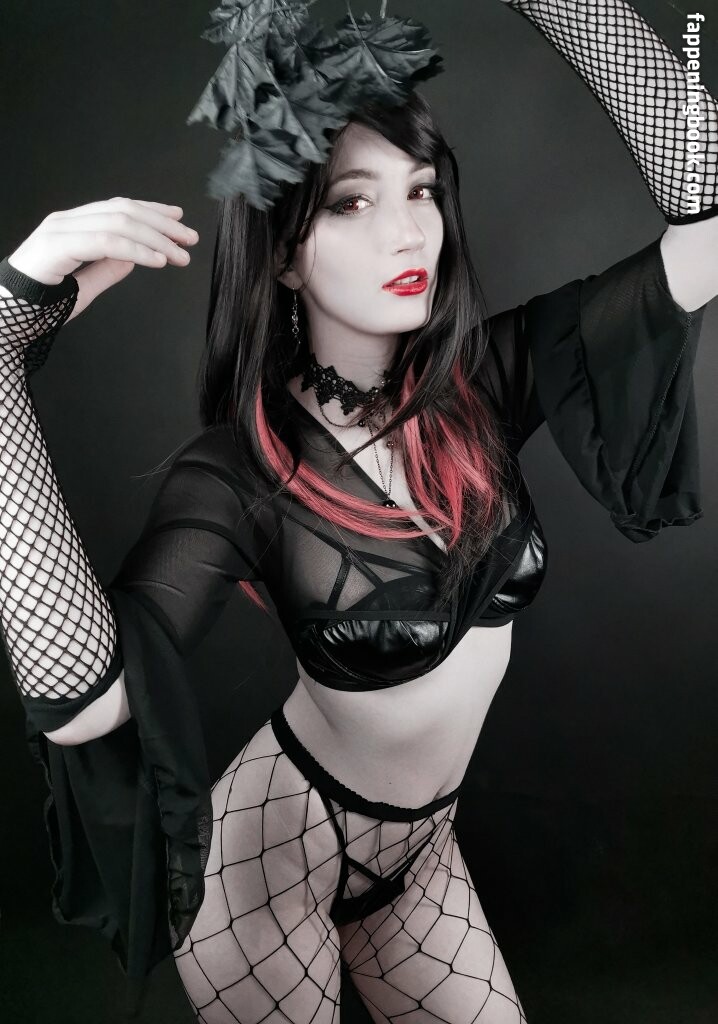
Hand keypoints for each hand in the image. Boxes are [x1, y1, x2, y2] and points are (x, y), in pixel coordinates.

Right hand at [6, 197, 199, 322]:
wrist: (6, 318)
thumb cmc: (39, 306)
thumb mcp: (84, 286)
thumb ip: (107, 268)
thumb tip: (135, 257)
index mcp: (73, 226)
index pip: (119, 208)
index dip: (152, 212)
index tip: (179, 222)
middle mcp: (66, 221)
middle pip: (123, 210)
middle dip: (161, 224)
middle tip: (189, 239)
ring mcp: (60, 230)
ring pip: (118, 223)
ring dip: (156, 238)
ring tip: (179, 254)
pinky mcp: (57, 246)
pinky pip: (105, 242)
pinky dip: (136, 250)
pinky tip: (157, 260)